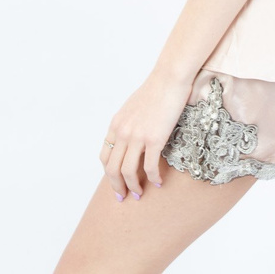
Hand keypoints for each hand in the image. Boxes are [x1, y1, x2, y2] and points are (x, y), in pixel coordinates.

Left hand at [99, 67, 193, 200]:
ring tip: (140, 194)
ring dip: (133, 187)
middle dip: (117, 186)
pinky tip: (158, 182)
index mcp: (116, 124)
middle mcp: (122, 132)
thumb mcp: (134, 106)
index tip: (116, 183)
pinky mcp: (154, 139)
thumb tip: (132, 137)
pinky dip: (153, 178)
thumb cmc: (157, 89)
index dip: (109, 173)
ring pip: (128, 171)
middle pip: (112, 169)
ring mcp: (137, 136)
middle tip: (124, 197)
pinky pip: (149, 167)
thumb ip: (129, 123)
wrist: (169, 78)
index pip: (105, 155)